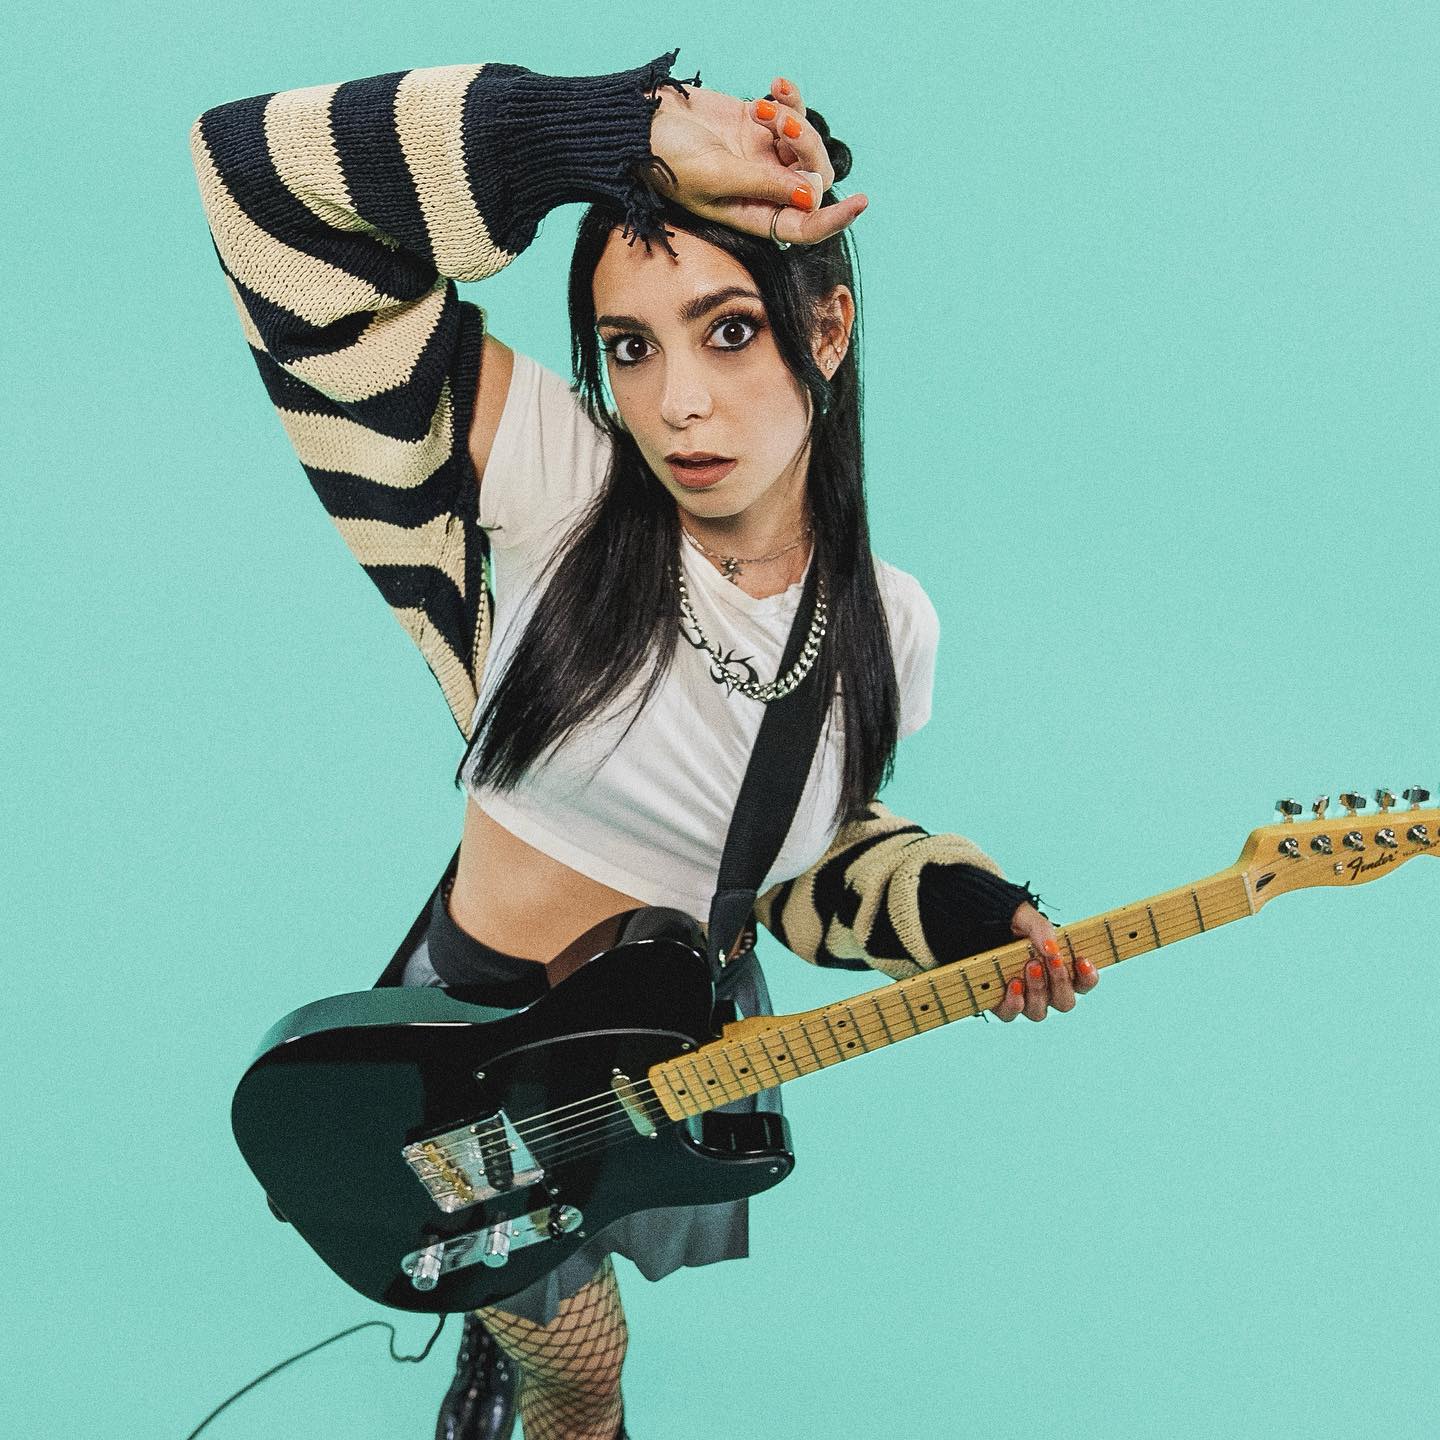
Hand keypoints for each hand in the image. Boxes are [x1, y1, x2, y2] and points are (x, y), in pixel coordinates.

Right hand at [646, 72, 867, 245]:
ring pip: (805, 143)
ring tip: (767, 106)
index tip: (860, 202)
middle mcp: (762, 189)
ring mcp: (761, 155)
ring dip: (795, 120)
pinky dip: (790, 98)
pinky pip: (792, 112)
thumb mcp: (716, 176)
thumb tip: (808, 195)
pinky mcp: (757, 123)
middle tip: (785, 126)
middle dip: (807, 149)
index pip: (804, 226)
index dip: (834, 220)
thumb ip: (763, 185)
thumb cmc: (666, 159)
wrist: (640, 121)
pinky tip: (775, 85)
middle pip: (812, 179)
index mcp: (753, 215)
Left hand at [995, 902, 1099, 1021]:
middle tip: (1050, 959)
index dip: (1088, 977)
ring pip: (1039, 1012)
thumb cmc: (1007, 923)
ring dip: (1038, 991)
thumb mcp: (1026, 918)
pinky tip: (1014, 984)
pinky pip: (1010, 1014)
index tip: (1082, 960)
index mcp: (1058, 970)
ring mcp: (1022, 999)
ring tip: (1029, 966)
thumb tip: (1052, 948)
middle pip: (1065, 1002)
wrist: (974, 923)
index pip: (1084, 983)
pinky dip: (1014, 1002)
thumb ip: (1042, 929)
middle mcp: (1044, 989)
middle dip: (1060, 982)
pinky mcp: (999, 1002)